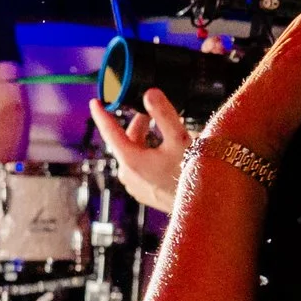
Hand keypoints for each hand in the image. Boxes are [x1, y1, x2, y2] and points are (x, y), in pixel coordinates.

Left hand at [89, 87, 190, 211]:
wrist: (205, 206)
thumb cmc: (193, 175)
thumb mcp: (180, 139)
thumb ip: (164, 114)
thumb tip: (150, 94)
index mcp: (131, 160)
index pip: (110, 132)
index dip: (102, 115)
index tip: (95, 102)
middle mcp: (129, 175)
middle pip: (126, 142)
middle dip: (137, 126)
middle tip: (150, 114)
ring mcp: (136, 186)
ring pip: (134, 155)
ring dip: (144, 140)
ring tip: (161, 130)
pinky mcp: (146, 193)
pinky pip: (141, 168)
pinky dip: (148, 155)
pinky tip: (165, 152)